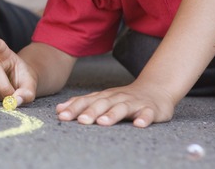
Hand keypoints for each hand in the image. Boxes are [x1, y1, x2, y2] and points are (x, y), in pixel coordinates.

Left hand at [56, 79, 175, 127]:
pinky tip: (139, 125)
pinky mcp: (150, 109)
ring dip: (112, 115)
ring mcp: (134, 103)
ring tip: (103, 122)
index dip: (74, 108)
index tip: (61, 115)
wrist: (155, 89)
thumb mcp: (103, 99)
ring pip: (122, 108)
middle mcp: (117, 98)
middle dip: (91, 112)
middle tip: (81, 121)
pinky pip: (147, 114)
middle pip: (102, 104)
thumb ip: (82, 104)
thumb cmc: (123, 98)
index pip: (87, 101)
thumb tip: (59, 110)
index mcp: (104, 96)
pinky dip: (143, 119)